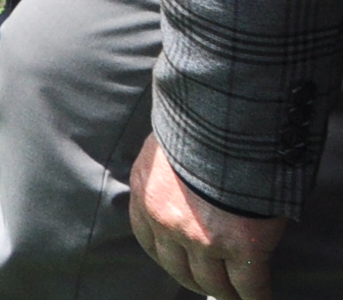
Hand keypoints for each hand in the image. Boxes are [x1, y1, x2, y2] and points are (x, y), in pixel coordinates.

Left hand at [131, 135, 287, 299]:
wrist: (230, 124)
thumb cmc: (201, 127)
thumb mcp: (167, 145)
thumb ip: (168, 171)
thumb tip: (182, 184)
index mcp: (146, 193)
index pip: (148, 239)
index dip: (167, 258)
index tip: (179, 266)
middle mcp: (167, 221)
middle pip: (178, 267)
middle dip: (194, 279)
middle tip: (209, 285)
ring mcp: (203, 237)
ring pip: (212, 281)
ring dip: (224, 292)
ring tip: (235, 295)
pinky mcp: (241, 246)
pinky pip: (248, 285)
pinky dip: (255, 296)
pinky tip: (258, 299)